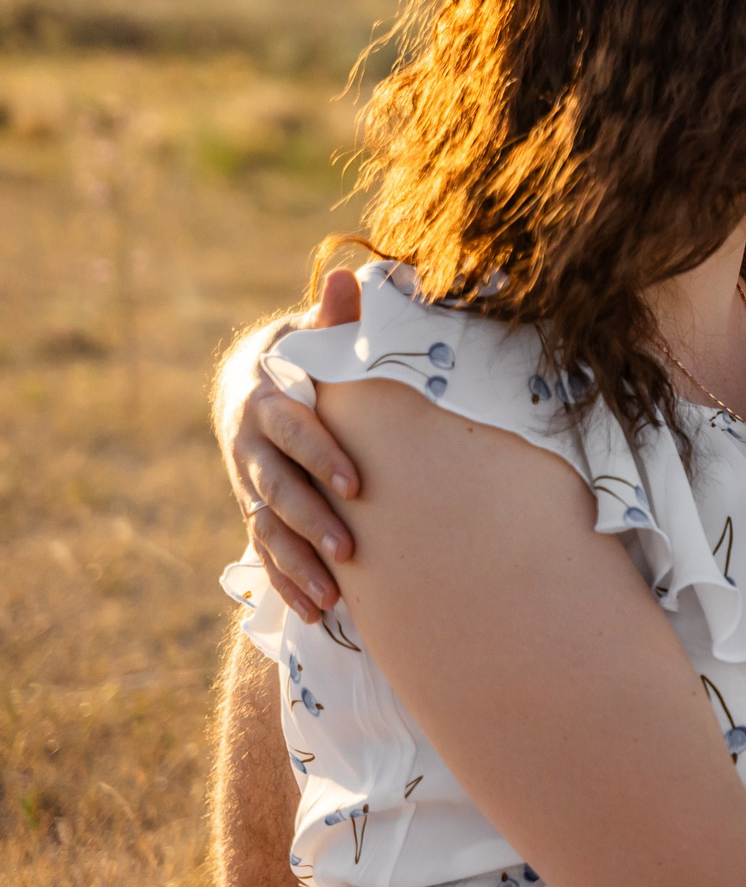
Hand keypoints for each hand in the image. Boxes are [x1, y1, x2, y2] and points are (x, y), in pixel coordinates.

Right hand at [222, 269, 363, 620]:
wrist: (251, 384)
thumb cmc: (302, 358)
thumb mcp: (310, 333)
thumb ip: (334, 314)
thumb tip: (353, 275)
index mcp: (267, 402)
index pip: (293, 432)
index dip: (321, 456)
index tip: (357, 485)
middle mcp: (250, 447)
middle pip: (278, 489)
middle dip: (311, 522)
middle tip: (349, 550)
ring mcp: (248, 483)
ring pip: (268, 529)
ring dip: (297, 564)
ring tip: (332, 597)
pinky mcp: (254, 509)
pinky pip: (265, 552)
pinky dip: (287, 582)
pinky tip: (317, 612)